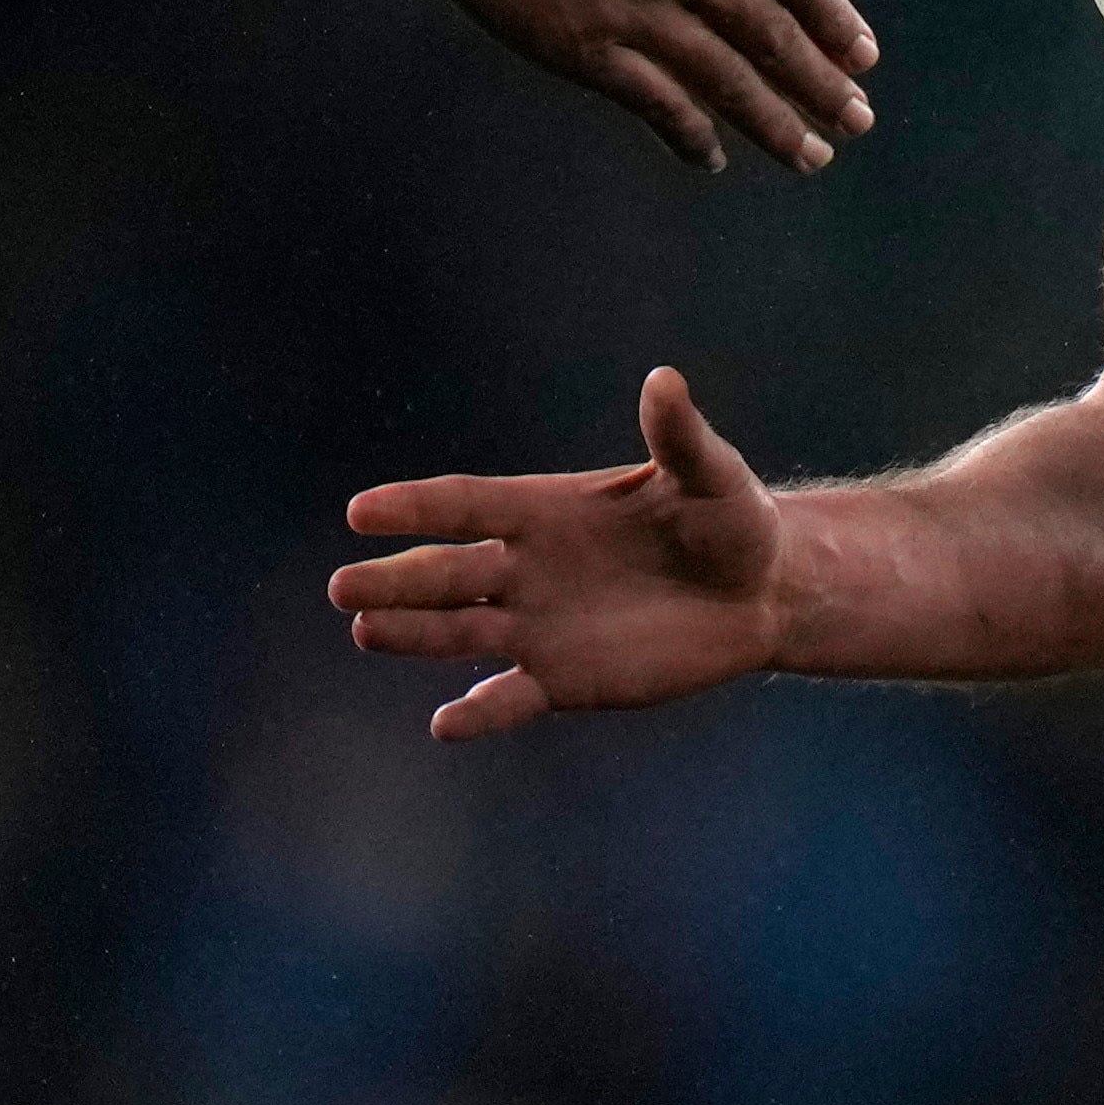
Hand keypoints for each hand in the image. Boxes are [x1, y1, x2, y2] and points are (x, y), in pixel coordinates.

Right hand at [333, 366, 793, 737]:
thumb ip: (678, 436)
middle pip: (447, 574)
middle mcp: (527, 567)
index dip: (414, 508)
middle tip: (342, 588)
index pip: (467, 505)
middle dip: (396, 581)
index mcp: (547, 509)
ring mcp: (539, 626)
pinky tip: (446, 724)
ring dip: (414, 634)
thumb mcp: (712, 476)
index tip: (360, 511)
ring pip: (461, 631)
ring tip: (365, 630)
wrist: (761, 593)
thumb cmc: (732, 521)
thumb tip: (664, 380)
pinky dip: (480, 711)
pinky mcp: (564, 679)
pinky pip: (511, 696)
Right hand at [426, 0, 877, 175]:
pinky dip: (688, 133)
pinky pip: (652, 101)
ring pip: (724, 79)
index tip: (861, 52)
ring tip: (809, 156)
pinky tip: (710, 156)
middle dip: (820, 84)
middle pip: (772, 36)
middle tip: (856, 120)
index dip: (832, 15)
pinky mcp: (584, 46)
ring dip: (773, 122)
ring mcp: (637, 9)